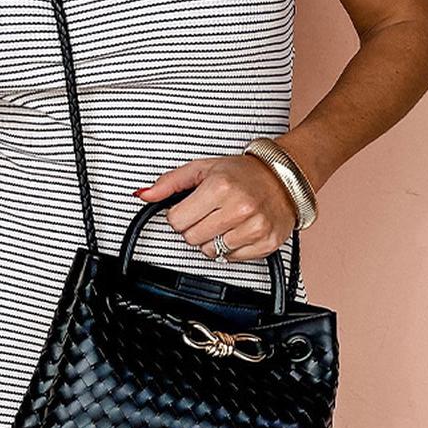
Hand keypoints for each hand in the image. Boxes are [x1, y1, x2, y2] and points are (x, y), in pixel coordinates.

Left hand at [133, 154, 298, 261]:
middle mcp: (239, 208)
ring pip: (210, 251)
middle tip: (209, 214)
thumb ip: (170, 182)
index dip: (179, 215)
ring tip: (225, 221)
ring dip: (212, 239)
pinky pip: (231, 259)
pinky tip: (238, 230)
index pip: (176, 220)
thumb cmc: (243, 173)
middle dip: (195, 227)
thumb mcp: (203, 168)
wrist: (284, 177)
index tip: (191, 208)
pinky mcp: (266, 242)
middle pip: (191, 238)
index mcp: (220, 187)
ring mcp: (254, 227)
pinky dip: (230, 248)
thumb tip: (143, 195)